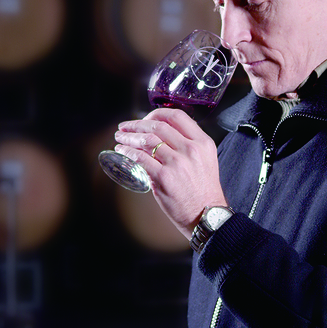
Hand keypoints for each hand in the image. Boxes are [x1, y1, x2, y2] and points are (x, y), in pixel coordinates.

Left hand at [113, 108, 226, 238]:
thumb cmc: (203, 188)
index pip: (177, 116)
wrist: (206, 214)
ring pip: (146, 140)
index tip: (145, 117)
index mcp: (202, 142)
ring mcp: (177, 163)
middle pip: (158, 126)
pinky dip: (128, 151)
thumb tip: (163, 132)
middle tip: (126, 126)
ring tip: (120, 138)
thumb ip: (189, 143)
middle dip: (136, 124)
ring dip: (129, 137)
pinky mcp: (164, 178)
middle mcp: (191, 149)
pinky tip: (122, 150)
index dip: (156, 113)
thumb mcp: (206, 158)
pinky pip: (140, 158)